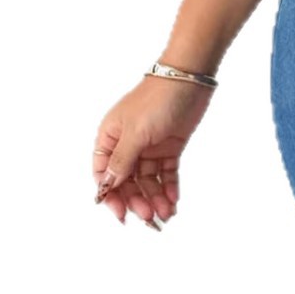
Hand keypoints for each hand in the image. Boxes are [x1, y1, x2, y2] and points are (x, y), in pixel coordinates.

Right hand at [92, 74, 214, 228]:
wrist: (190, 77)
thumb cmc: (157, 98)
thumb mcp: (135, 132)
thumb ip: (122, 161)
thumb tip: (107, 185)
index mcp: (111, 137)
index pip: (104, 173)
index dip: (111, 195)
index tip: (122, 213)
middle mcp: (128, 143)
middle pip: (128, 181)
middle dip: (137, 200)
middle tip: (149, 216)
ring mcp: (149, 145)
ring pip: (148, 180)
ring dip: (155, 198)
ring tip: (166, 213)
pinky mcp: (170, 146)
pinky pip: (166, 172)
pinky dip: (168, 187)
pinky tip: (173, 201)